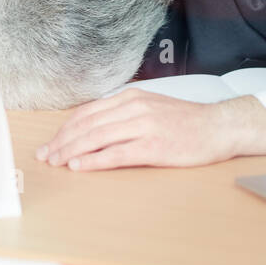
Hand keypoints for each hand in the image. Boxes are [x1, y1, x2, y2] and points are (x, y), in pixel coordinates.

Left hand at [35, 89, 265, 170]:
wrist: (220, 127)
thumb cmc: (186, 122)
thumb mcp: (151, 108)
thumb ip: (123, 114)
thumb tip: (94, 128)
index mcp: (131, 97)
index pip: (88, 112)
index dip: (65, 129)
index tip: (50, 142)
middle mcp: (133, 108)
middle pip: (87, 125)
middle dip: (61, 141)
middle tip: (45, 156)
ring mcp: (143, 126)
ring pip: (96, 137)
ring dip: (71, 151)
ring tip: (56, 162)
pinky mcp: (153, 146)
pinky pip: (115, 153)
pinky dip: (93, 160)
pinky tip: (78, 166)